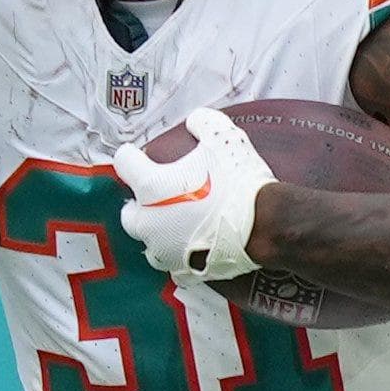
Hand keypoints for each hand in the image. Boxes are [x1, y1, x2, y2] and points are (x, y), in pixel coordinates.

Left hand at [113, 109, 275, 283]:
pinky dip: (179, 254)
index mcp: (150, 187)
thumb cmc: (239, 182)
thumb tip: (195, 121)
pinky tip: (193, 243)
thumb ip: (202, 123)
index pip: (123, 163)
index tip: (143, 156)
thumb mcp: (222, 138)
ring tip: (178, 220)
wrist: (266, 224)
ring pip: (147, 240)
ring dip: (157, 230)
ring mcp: (163, 250)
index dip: (134, 156)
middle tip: (163, 193)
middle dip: (141, 202)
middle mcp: (148, 222)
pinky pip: (172, 263)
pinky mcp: (182, 269)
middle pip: (129, 210)